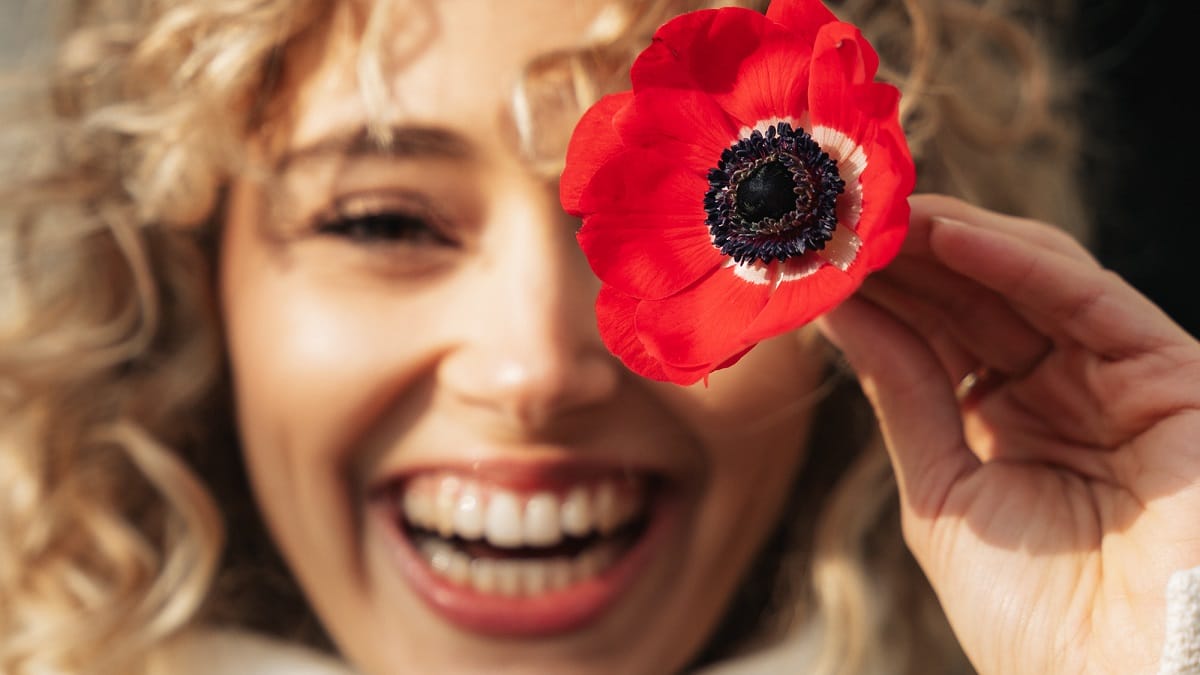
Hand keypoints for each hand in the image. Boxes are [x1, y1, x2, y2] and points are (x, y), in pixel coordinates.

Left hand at [816, 194, 1199, 674]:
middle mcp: (1064, 388)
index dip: (881, 290)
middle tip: (836, 215)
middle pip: (976, 295)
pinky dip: (1017, 262)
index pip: (938, 331)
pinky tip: (946, 236)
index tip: (817, 253)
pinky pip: (1089, 300)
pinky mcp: (1170, 372)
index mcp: (1010, 420)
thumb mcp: (943, 492)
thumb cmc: (1036, 616)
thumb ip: (903, 396)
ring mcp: (1116, 376)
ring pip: (1029, 279)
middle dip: (906, 255)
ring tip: (877, 216)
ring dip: (950, 241)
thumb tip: (841, 314)